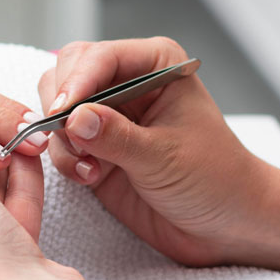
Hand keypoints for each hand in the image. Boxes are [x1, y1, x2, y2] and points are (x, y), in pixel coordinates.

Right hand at [38, 38, 277, 265]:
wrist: (224, 222)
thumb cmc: (214, 178)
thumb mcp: (164, 156)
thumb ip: (117, 137)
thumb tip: (74, 118)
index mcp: (154, 65)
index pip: (99, 57)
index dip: (76, 82)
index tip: (62, 112)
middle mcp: (127, 82)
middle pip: (67, 73)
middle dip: (62, 108)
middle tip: (75, 142)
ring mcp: (107, 115)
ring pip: (55, 107)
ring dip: (62, 139)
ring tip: (89, 168)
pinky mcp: (94, 146)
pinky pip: (59, 142)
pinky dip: (65, 159)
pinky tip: (91, 177)